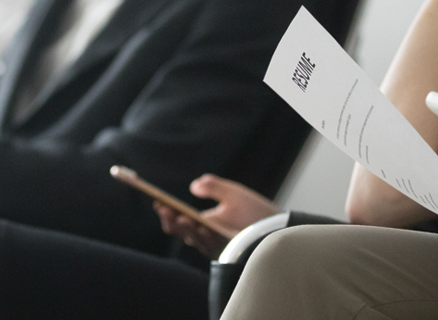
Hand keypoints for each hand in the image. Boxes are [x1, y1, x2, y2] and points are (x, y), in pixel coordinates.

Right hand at [154, 174, 279, 259]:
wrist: (280, 229)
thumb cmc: (255, 212)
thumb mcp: (233, 193)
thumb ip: (214, 186)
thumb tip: (194, 185)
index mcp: (204, 222)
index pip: (180, 218)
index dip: (167, 210)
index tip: (157, 200)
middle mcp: (206, 236)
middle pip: (182, 231)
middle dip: (171, 220)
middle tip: (164, 208)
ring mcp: (217, 246)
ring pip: (194, 239)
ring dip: (185, 228)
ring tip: (178, 215)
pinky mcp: (228, 253)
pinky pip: (213, 246)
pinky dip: (205, 236)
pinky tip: (201, 224)